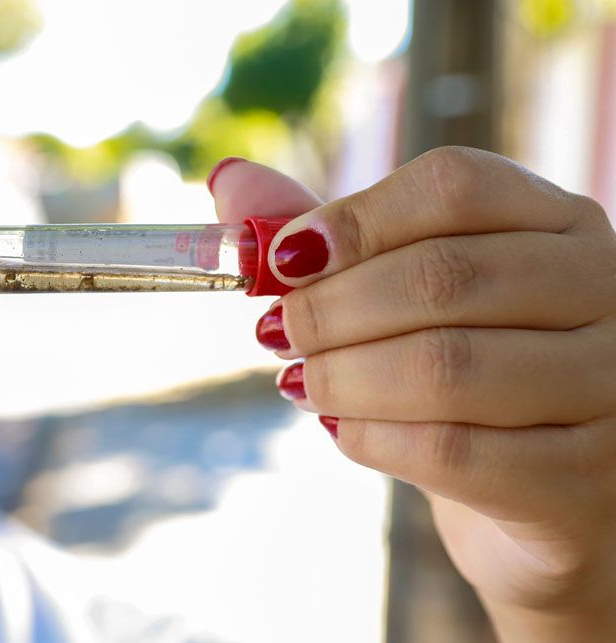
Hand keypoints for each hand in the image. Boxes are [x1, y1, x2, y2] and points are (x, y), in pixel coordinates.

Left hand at [208, 148, 615, 640]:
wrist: (535, 498)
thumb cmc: (464, 377)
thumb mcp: (401, 296)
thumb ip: (328, 240)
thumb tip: (229, 180)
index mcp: (558, 223)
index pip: (454, 186)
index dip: (351, 220)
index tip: (280, 260)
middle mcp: (602, 289)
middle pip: (441, 274)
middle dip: (330, 307)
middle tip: (274, 331)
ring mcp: (607, 386)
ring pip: (444, 365)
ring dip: (341, 375)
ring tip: (299, 382)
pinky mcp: (580, 481)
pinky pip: (452, 451)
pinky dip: (370, 437)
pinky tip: (339, 429)